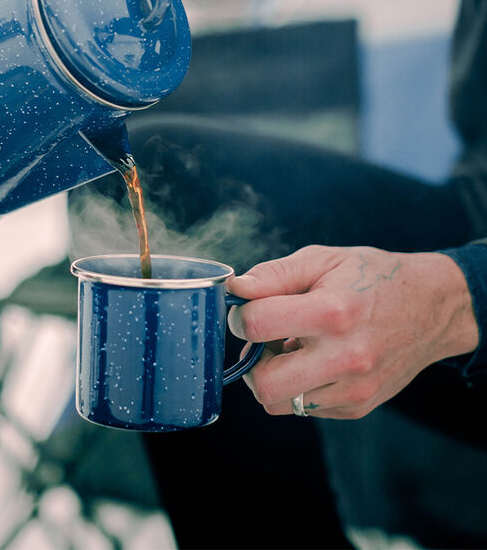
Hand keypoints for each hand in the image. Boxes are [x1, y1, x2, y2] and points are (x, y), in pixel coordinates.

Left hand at [226, 245, 477, 418]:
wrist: (433, 306)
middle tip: (264, 337)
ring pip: (280, 402)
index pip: (256, 325)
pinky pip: (303, 407)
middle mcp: (346, 358)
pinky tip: (314, 359)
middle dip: (251, 360)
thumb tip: (234, 291)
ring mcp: (354, 389)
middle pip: (263, 383)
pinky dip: (297, 385)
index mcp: (332, 313)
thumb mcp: (322, 260)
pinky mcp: (358, 407)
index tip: (246, 309)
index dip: (239, 315)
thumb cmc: (371, 277)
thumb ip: (273, 275)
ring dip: (273, 377)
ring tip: (291, 347)